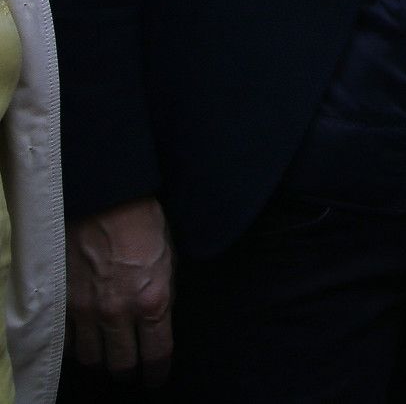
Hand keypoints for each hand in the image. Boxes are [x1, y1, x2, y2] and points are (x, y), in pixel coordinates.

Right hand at [67, 196, 174, 383]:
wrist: (105, 199)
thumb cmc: (145, 222)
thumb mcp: (169, 259)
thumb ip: (162, 295)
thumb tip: (158, 319)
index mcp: (153, 301)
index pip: (157, 354)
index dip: (158, 372)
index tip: (157, 378)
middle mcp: (118, 312)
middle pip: (121, 364)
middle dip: (128, 373)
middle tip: (131, 374)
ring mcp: (86, 310)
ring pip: (90, 358)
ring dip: (100, 361)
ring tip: (107, 358)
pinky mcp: (63, 302)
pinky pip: (67, 340)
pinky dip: (75, 345)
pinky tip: (84, 341)